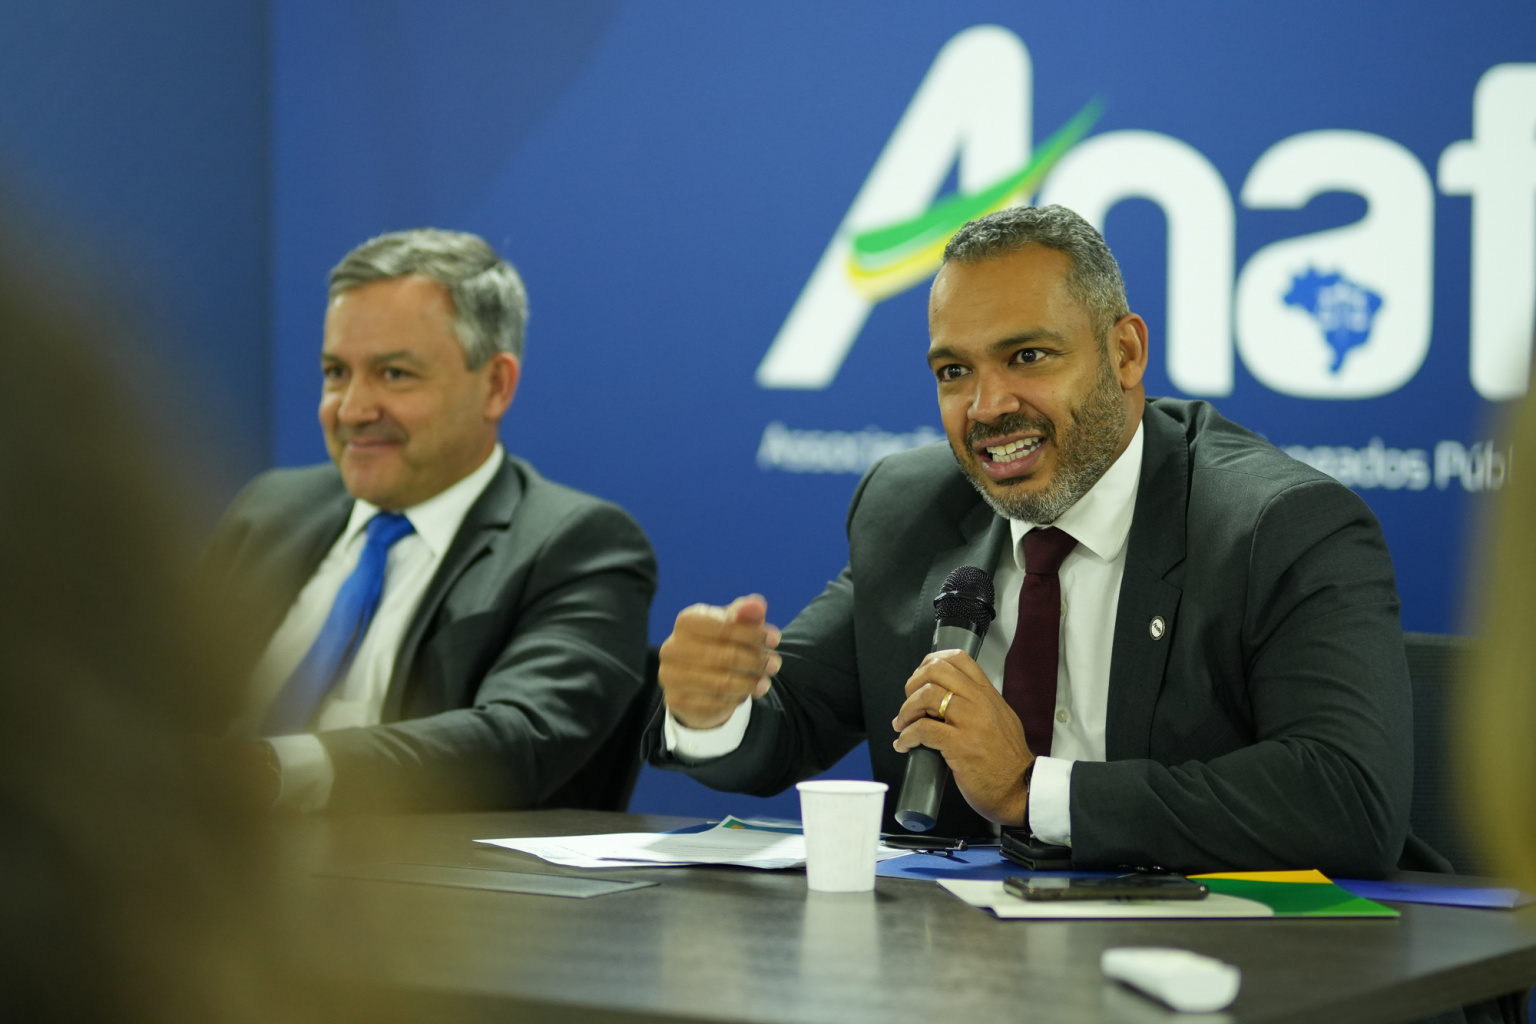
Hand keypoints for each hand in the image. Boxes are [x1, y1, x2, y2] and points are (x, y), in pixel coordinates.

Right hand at [658, 594, 781, 729]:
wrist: (694, 678)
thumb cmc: (718, 643)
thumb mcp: (734, 625)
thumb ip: (746, 613)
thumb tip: (758, 605)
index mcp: (686, 621)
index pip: (725, 627)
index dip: (754, 634)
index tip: (775, 639)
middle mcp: (672, 647)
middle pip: (726, 656)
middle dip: (756, 661)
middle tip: (774, 665)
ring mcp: (670, 676)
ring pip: (722, 684)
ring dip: (750, 683)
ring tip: (764, 681)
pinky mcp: (676, 700)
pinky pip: (715, 703)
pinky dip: (736, 699)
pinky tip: (744, 694)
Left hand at [891, 649, 1033, 825]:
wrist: (1020, 788)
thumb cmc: (1008, 760)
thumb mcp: (1000, 719)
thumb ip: (978, 704)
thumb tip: (947, 698)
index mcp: (988, 694)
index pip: (959, 658)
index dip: (931, 662)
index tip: (919, 677)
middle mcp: (979, 702)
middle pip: (937, 670)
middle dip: (913, 684)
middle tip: (908, 702)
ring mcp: (970, 723)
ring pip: (926, 696)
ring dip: (906, 710)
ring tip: (902, 724)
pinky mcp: (959, 746)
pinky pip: (923, 730)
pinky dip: (906, 736)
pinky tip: (904, 744)